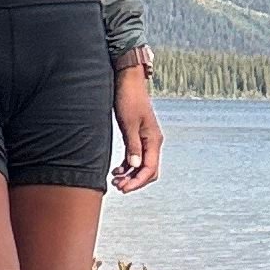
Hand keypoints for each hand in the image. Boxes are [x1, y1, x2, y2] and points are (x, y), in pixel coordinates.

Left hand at [111, 64, 162, 190]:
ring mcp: (146, 139)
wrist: (127, 80)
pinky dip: (128, 166)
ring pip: (142, 165)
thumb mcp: (128, 123)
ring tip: (115, 180)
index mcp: (154, 139)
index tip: (124, 189)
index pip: (150, 169)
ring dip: (130, 175)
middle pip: (149, 170)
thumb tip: (135, 166)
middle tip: (118, 186)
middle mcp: (153, 141)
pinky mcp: (138, 136)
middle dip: (134, 181)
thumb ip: (133, 146)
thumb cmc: (128, 98)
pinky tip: (117, 170)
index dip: (137, 182)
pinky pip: (136, 157)